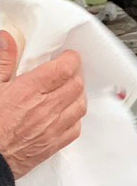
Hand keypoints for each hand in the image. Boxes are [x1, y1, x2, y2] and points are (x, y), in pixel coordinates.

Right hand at [0, 32, 85, 179]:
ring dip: (78, 94)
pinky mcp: (52, 145)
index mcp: (30, 91)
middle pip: (76, 86)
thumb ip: (2, 62)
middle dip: (75, 74)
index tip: (68, 56)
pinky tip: (66, 114)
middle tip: (68, 70)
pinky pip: (75, 128)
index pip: (64, 69)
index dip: (70, 59)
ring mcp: (52, 128)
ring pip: (79, 106)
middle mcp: (46, 109)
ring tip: (70, 89)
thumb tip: (8, 39)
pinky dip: (75, 117)